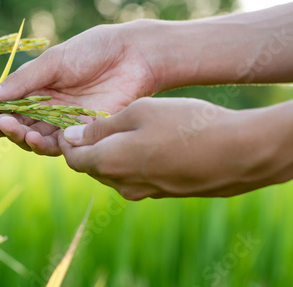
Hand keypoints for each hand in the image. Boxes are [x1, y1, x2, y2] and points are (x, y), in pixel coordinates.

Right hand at [0, 22, 158, 154]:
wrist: (132, 55)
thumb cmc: (91, 51)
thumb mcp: (52, 63)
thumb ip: (21, 82)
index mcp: (35, 91)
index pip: (5, 109)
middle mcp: (46, 110)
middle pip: (17, 128)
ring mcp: (64, 124)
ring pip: (36, 140)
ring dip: (20, 137)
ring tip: (14, 129)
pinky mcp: (84, 134)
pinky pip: (61, 146)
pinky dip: (45, 144)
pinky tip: (35, 137)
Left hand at [59, 97, 291, 199]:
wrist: (237, 152)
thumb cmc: (185, 124)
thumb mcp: (139, 112)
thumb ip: (101, 127)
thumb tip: (72, 136)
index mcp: (109, 162)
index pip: (72, 158)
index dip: (67, 141)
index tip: (70, 125)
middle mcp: (122, 184)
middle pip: (91, 167)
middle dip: (86, 148)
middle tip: (92, 126)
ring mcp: (143, 192)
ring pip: (112, 173)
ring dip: (108, 155)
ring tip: (119, 133)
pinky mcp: (162, 192)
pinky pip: (134, 178)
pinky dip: (129, 162)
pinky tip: (144, 145)